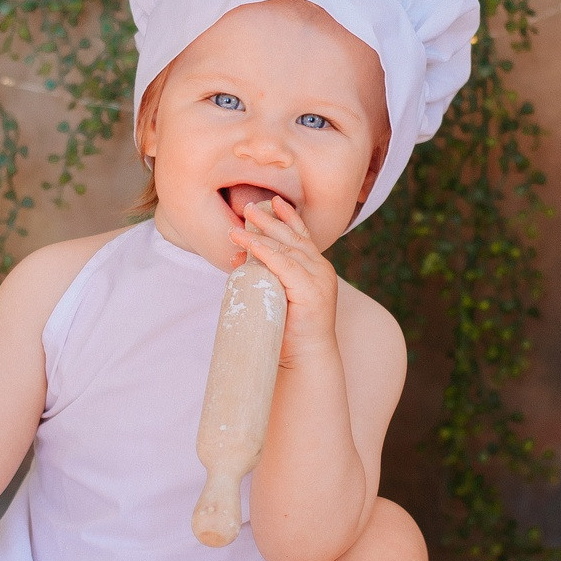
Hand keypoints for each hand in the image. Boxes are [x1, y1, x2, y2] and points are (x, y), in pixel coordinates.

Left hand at [231, 197, 341, 369]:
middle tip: (249, 208)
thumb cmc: (289, 332)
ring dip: (260, 235)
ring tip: (238, 226)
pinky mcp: (311, 290)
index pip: (303, 237)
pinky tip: (249, 244)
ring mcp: (319, 279)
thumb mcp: (276, 296)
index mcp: (317, 270)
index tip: (275, 202)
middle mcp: (322, 270)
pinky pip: (284, 264)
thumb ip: (265, 276)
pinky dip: (265, 252)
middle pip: (294, 238)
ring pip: (287, 249)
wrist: (305, 358)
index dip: (289, 218)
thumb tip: (238, 259)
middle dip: (270, 221)